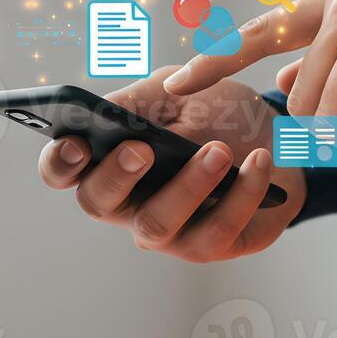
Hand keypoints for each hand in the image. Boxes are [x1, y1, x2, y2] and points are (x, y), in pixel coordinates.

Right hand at [37, 68, 310, 262]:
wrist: (276, 135)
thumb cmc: (216, 114)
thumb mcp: (176, 93)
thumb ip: (139, 102)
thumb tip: (106, 113)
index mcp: (109, 160)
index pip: (64, 170)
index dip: (60, 162)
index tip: (75, 143)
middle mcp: (129, 203)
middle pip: (99, 203)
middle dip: (116, 176)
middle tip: (142, 149)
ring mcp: (168, 231)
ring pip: (158, 224)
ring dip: (187, 186)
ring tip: (219, 150)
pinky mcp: (213, 244)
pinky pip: (219, 230)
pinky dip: (242, 194)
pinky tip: (259, 161)